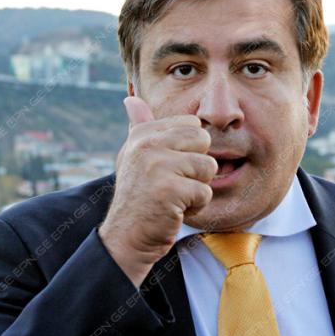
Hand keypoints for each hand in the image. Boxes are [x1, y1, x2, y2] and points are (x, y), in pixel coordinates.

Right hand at [99, 96, 216, 287]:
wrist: (127, 237)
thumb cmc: (138, 195)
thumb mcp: (135, 157)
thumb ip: (139, 126)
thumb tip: (131, 99)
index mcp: (143, 134)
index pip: (192, 125)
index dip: (189, 150)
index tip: (169, 167)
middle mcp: (147, 145)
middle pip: (203, 141)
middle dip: (197, 167)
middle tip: (175, 183)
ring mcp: (157, 166)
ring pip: (208, 167)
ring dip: (197, 188)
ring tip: (174, 197)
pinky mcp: (169, 190)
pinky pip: (204, 192)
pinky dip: (195, 206)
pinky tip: (174, 210)